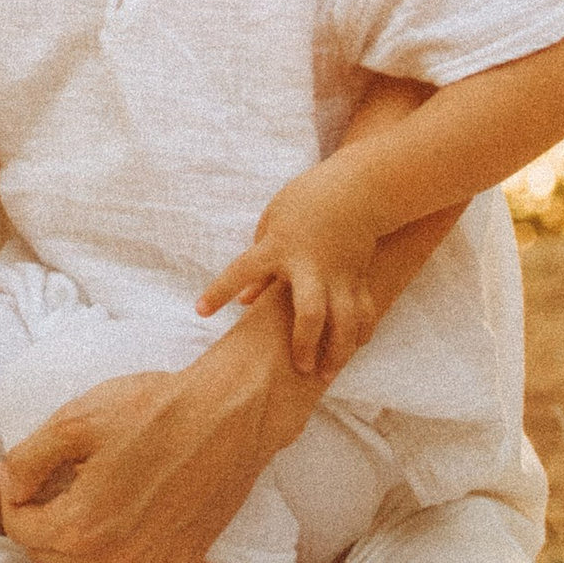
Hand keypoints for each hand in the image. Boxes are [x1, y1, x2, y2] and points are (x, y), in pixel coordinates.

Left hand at [0, 303, 322, 562]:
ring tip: (82, 495)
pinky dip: (114, 547)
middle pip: (50, 556)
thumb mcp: (75, 421)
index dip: (13, 498)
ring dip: (73, 540)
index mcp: (83, 529)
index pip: (20, 531)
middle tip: (48, 482)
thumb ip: (27, 460)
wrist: (233, 415)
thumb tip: (7, 484)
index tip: (22, 472)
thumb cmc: (155, 409)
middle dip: (39, 522)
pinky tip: (125, 510)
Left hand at [196, 163, 380, 377]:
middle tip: (301, 368)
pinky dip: (361, 331)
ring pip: (344, 318)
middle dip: (306, 341)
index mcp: (278, 247)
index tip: (200, 311)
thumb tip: (245, 301)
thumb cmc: (305, 204)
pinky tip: (353, 348)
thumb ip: (260, 266)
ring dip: (338, 349)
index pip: (241, 270)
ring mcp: (338, 274)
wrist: (356, 189)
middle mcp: (308, 266)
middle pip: (309, 310)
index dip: (219, 291)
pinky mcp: (359, 277)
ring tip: (327, 373)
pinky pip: (363, 310)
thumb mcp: (272, 225)